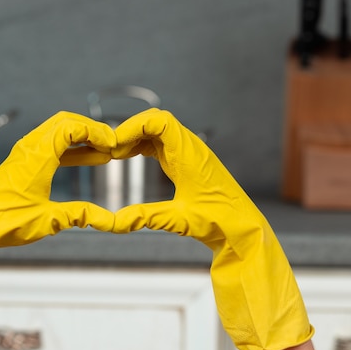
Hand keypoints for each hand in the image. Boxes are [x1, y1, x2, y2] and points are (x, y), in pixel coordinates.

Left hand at [0, 112, 116, 349]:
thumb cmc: (5, 222)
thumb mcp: (49, 220)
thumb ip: (81, 215)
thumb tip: (109, 220)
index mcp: (37, 156)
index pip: (71, 127)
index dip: (96, 132)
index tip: (113, 144)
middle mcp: (29, 148)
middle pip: (64, 121)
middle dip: (91, 129)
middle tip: (112, 142)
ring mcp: (23, 153)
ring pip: (57, 131)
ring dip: (81, 138)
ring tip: (104, 150)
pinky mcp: (21, 163)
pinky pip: (51, 144)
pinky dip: (71, 148)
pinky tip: (86, 159)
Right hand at [112, 108, 313, 349]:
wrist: (243, 228)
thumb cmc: (221, 221)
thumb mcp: (179, 220)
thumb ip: (145, 218)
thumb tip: (113, 223)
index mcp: (190, 154)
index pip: (159, 121)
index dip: (133, 126)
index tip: (113, 143)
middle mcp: (191, 148)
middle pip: (155, 121)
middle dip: (129, 130)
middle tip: (108, 149)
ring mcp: (189, 153)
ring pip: (157, 132)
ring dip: (134, 138)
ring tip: (113, 154)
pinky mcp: (187, 162)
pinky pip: (160, 144)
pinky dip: (142, 146)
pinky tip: (128, 158)